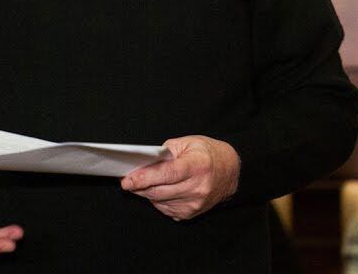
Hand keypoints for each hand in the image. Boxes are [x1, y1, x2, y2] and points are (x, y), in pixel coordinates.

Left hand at [120, 135, 239, 220]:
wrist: (231, 173)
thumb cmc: (207, 154)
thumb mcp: (188, 143)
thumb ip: (165, 152)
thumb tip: (143, 163)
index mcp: (198, 166)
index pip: (167, 174)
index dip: (145, 177)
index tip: (127, 180)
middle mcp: (197, 188)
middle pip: (159, 191)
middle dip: (139, 186)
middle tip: (127, 179)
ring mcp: (194, 204)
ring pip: (158, 201)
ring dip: (147, 192)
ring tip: (145, 180)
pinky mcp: (190, 214)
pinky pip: (164, 208)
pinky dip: (157, 199)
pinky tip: (161, 188)